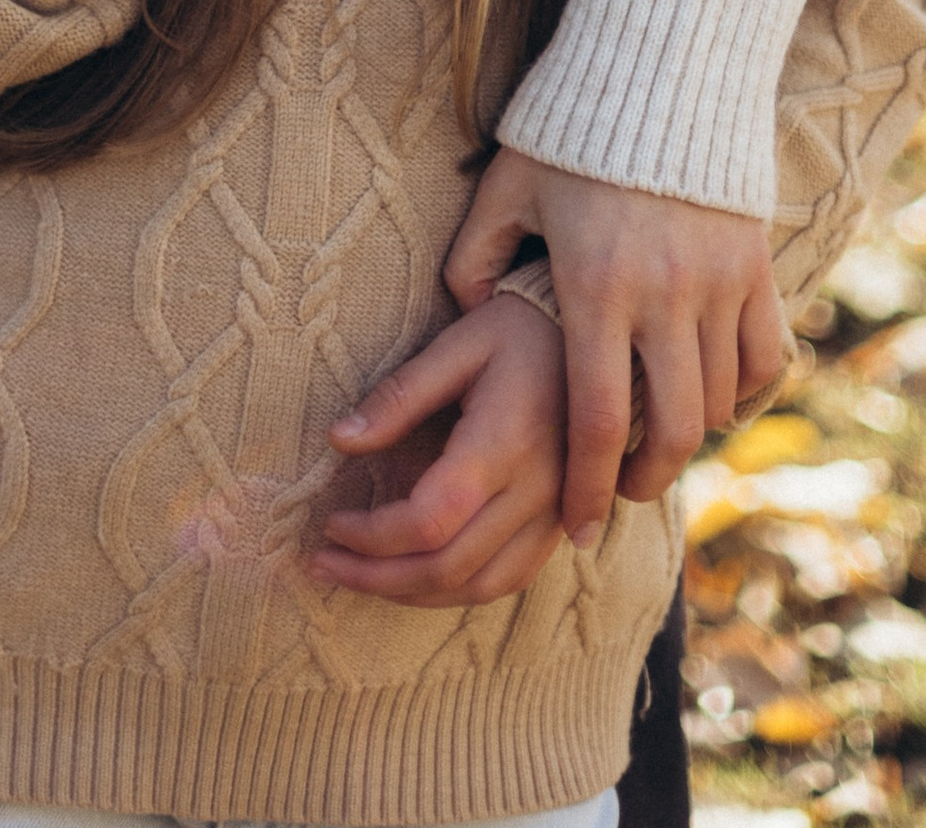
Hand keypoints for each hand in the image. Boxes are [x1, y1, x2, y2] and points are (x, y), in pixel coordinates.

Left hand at [311, 292, 568, 602]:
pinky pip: (509, 579)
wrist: (599, 340)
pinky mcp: (561, 521)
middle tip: (326, 564)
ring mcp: (554, 513)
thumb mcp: (457, 346)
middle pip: (449, 566)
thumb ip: (399, 397)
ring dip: (413, 594)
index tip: (330, 523)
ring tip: (361, 579)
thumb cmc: (518, 331)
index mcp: (504, 444)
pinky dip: (458, 590)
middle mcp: (536, 490)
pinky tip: (420, 578)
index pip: (430, 519)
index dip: (372, 535)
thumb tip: (338, 439)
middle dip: (377, 577)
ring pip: (479, 586)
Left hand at [445, 152, 784, 538]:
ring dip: (685, 437)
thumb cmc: (570, 130)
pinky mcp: (757, 266)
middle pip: (669, 431)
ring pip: (716, 402)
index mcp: (595, 287)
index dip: (586, 487)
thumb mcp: (507, 185)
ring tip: (654, 442)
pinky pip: (764, 359)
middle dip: (640, 480)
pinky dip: (741, 393)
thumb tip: (463, 309)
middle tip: (617, 493)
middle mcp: (664, 296)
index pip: (595, 421)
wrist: (662, 66)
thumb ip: (475, 254)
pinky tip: (712, 397)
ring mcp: (719, 284)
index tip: (575, 529)